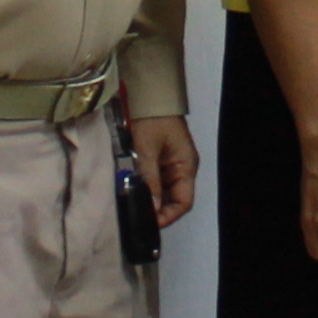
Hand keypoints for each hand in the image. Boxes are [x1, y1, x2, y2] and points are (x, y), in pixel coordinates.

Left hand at [132, 109, 199, 227]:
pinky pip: (154, 179)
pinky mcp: (158, 158)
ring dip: (149, 198)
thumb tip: (151, 209)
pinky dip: (144, 186)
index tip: (148, 223)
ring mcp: (170, 163)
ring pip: (162, 191)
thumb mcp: (147, 151)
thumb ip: (149, 181)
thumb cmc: (151, 119)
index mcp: (186, 166)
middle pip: (172, 199)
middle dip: (156, 209)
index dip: (168, 216)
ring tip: (131, 206)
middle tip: (135, 217)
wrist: (148, 93)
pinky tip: (131, 191)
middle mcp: (181, 168)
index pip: (183, 202)